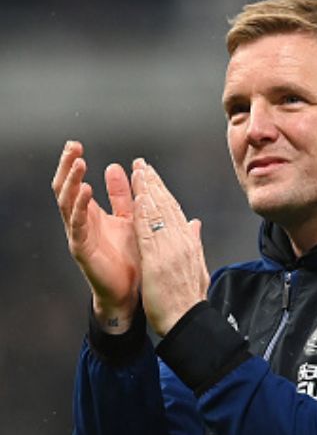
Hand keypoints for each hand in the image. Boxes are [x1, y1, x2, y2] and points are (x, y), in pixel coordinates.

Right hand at [51, 140, 140, 332]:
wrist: (132, 291)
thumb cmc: (130, 256)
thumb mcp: (129, 218)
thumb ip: (122, 195)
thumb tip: (117, 166)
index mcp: (91, 214)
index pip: (75, 183)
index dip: (72, 164)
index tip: (75, 143)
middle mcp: (80, 222)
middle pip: (65, 188)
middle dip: (67, 167)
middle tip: (72, 147)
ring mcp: (79, 235)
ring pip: (67, 203)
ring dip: (73, 182)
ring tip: (79, 163)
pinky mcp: (82, 250)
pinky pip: (78, 225)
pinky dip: (80, 207)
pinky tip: (86, 191)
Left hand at [130, 159, 209, 335]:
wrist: (187, 320)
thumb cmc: (188, 300)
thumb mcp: (196, 268)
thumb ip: (194, 243)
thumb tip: (195, 224)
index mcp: (189, 244)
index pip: (175, 211)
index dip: (163, 192)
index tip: (153, 177)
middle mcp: (182, 242)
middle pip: (167, 207)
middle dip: (154, 184)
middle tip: (142, 164)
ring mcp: (172, 250)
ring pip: (159, 214)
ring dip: (148, 191)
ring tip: (138, 172)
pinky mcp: (159, 259)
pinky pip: (151, 231)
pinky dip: (145, 213)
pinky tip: (139, 198)